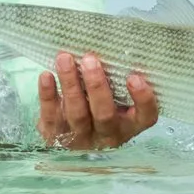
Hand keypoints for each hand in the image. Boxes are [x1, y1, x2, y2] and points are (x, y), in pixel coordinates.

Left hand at [36, 52, 159, 149]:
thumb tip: (110, 48)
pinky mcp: (55, 137)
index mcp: (129, 125)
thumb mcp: (117, 104)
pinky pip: (51, 117)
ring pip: (76, 113)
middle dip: (97, 86)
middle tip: (90, 59)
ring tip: (65, 59)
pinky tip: (47, 75)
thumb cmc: (101, 110)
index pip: (146, 116)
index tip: (134, 77)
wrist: (71, 144)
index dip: (143, 98)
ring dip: (70, 84)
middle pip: (104, 114)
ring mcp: (80, 138)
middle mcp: (107, 135)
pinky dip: (48, 95)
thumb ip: (118, 85)